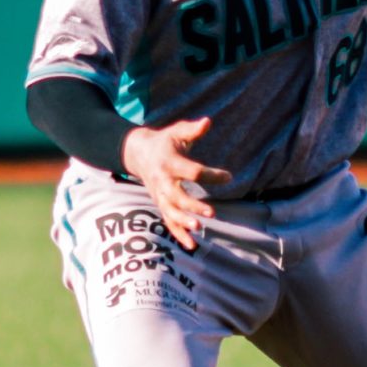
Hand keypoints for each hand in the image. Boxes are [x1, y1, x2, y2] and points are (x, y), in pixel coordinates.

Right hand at [120, 116, 231, 248]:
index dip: (210, 175)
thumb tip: (208, 121)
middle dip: (192, 205)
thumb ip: (192, 130)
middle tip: (211, 213)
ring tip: (199, 229)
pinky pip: (168, 222)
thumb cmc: (165, 142)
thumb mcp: (177, 132)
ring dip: (183, 222)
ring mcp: (160, 195)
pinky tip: (193, 245)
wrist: (138, 153)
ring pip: (170, 212)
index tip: (228, 176)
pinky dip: (179, 234)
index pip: (191, 171)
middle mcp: (162, 181)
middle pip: (176, 196)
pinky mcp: (161, 204)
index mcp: (169, 162)